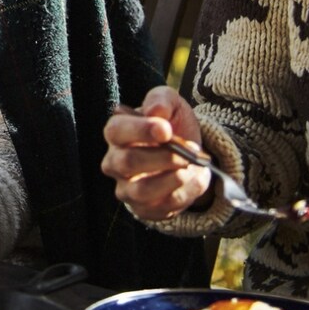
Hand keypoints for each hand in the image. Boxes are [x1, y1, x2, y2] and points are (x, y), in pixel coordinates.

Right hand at [100, 85, 213, 220]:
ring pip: (142, 190)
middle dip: (163, 157)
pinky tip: (193, 178)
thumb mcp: (171, 104)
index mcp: (117, 132)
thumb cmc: (172, 125)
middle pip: (128, 162)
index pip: (116, 131)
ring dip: (173, 178)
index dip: (140, 130)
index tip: (166, 130)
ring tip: (191, 166)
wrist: (189, 154)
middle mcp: (115, 162)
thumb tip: (155, 111)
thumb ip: (161, 100)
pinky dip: (184, 193)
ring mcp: (127, 188)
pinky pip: (161, 207)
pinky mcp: (144, 209)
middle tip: (190, 151)